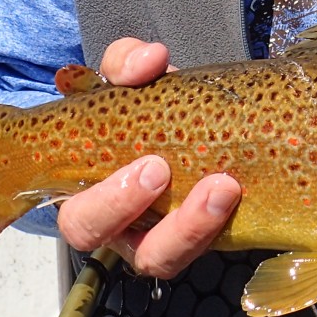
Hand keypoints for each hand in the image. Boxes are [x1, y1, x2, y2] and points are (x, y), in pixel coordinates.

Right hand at [55, 38, 241, 277]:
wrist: (193, 123)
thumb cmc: (144, 108)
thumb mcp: (129, 79)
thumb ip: (128, 63)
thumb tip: (150, 60)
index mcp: (87, 191)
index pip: (73, 214)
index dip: (105, 200)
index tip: (147, 163)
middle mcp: (116, 225)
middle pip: (100, 239)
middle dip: (125, 206)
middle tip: (161, 169)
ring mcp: (155, 238)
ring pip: (158, 257)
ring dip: (189, 228)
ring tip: (223, 188)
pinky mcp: (198, 239)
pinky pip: (207, 247)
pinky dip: (223, 224)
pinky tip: (242, 194)